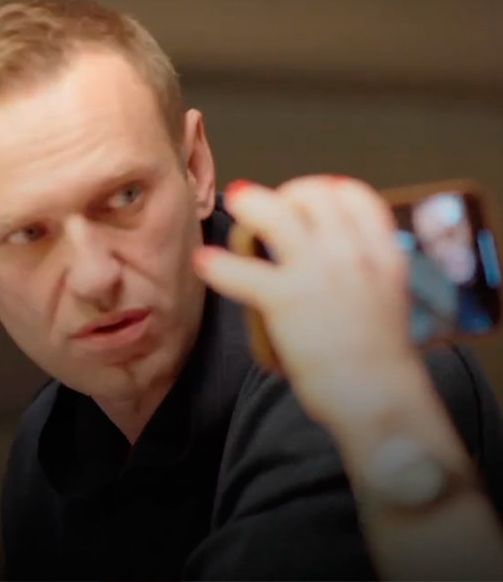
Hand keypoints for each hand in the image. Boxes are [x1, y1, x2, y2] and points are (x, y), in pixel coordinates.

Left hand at [194, 175, 421, 424]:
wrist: (381, 399)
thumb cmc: (379, 358)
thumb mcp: (385, 297)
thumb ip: (361, 270)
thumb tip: (329, 257)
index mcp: (381, 252)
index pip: (352, 194)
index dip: (323, 189)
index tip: (305, 200)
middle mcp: (353, 253)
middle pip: (311, 195)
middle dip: (284, 195)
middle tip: (264, 212)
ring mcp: (320, 273)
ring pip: (276, 216)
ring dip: (251, 207)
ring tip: (235, 206)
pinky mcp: (288, 300)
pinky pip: (243, 271)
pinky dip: (218, 265)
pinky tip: (204, 262)